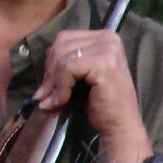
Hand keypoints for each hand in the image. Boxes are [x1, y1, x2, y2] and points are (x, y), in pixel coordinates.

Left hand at [35, 31, 152, 162]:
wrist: (121, 126)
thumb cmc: (103, 104)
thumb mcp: (83, 77)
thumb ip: (66, 64)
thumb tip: (40, 72)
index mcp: (105, 36)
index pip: (65, 38)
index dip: (51, 61)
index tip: (48, 85)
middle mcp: (109, 38)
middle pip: (62, 44)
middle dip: (50, 71)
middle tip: (45, 94)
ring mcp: (108, 49)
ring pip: (63, 57)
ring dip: (54, 82)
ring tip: (53, 100)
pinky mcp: (103, 63)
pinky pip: (68, 68)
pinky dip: (61, 87)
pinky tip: (63, 101)